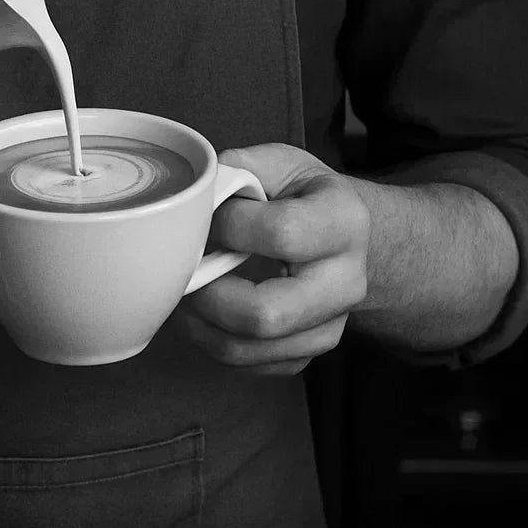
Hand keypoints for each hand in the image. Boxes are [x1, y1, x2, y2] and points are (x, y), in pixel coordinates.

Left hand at [173, 143, 369, 375]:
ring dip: (200, 325)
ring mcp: (331, 324)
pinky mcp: (310, 351)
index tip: (207, 216)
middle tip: (182, 272)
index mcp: (344, 220)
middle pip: (266, 313)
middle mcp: (347, 281)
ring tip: (180, 294)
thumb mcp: (280, 163)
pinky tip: (201, 313)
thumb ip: (239, 168)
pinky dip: (213, 342)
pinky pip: (252, 364)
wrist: (343, 234)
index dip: (231, 225)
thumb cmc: (303, 193)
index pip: (282, 233)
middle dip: (208, 296)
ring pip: (251, 348)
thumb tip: (196, 196)